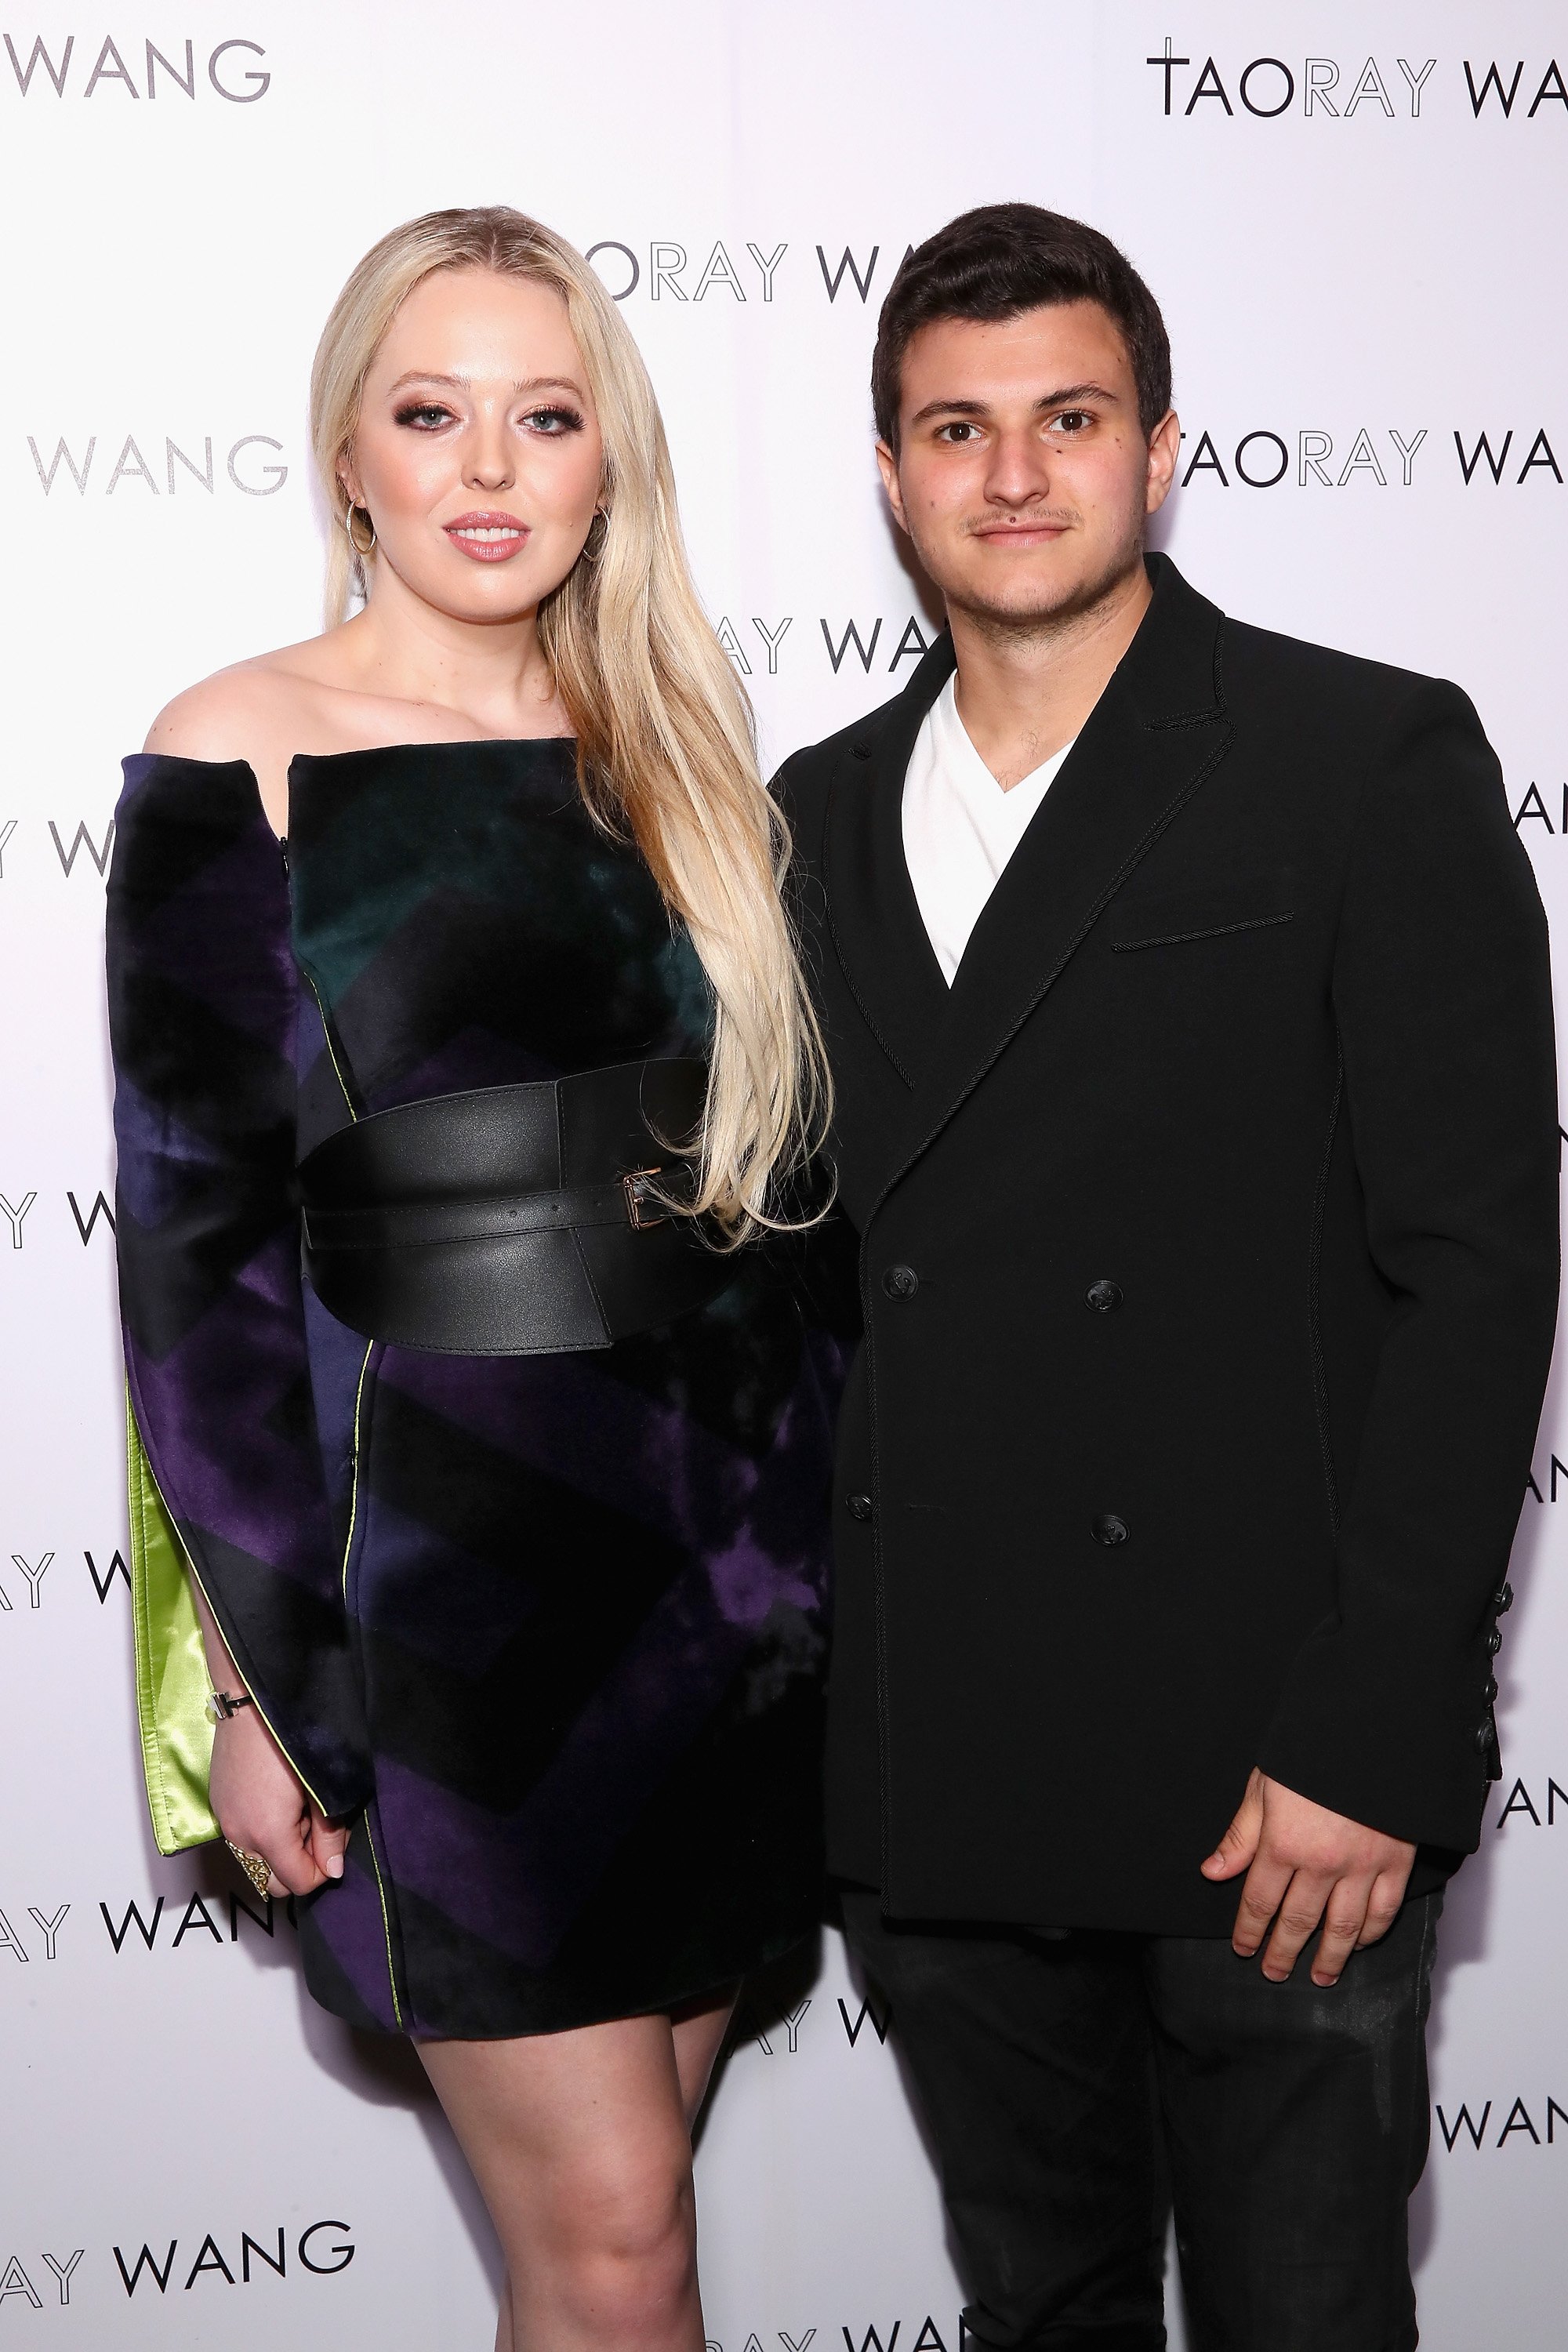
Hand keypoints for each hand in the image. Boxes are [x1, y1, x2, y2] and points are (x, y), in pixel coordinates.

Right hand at [208, 1705, 347, 1898]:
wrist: (252, 1699)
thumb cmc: (296, 1739)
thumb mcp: (324, 1787)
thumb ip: (329, 1835)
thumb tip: (333, 1871)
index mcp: (268, 1835)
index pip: (298, 1883)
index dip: (323, 1869)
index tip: (334, 1839)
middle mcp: (239, 1836)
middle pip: (273, 1878)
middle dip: (299, 1862)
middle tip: (317, 1822)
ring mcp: (224, 1820)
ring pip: (258, 1858)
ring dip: (280, 1846)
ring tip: (297, 1805)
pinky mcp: (218, 1804)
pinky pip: (244, 1836)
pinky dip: (262, 1830)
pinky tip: (276, 1796)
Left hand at [1201, 1767, 1414, 1986]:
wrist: (1371, 1733)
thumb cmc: (1310, 1753)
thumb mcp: (1264, 1786)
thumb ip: (1242, 1834)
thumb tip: (1214, 1871)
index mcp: (1283, 1844)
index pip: (1259, 1901)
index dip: (1248, 1929)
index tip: (1242, 1948)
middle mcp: (1321, 1864)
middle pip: (1297, 1922)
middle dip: (1282, 1952)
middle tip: (1273, 1972)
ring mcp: (1362, 1867)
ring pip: (1342, 1928)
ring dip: (1329, 1958)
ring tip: (1319, 1977)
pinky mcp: (1396, 1863)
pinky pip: (1383, 1912)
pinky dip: (1371, 1934)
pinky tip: (1359, 1945)